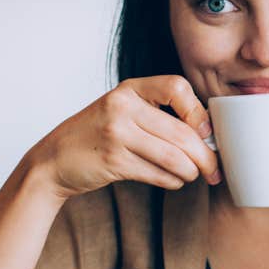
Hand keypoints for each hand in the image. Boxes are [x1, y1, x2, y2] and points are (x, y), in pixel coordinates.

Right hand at [29, 75, 220, 200]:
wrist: (54, 159)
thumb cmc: (96, 135)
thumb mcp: (122, 110)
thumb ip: (157, 114)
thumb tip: (207, 134)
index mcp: (130, 89)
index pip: (176, 87)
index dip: (198, 111)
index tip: (207, 132)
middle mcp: (122, 106)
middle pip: (181, 132)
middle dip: (205, 155)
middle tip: (214, 168)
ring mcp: (116, 134)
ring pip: (173, 156)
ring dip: (190, 171)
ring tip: (193, 175)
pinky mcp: (113, 161)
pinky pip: (157, 174)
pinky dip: (172, 181)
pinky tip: (173, 180)